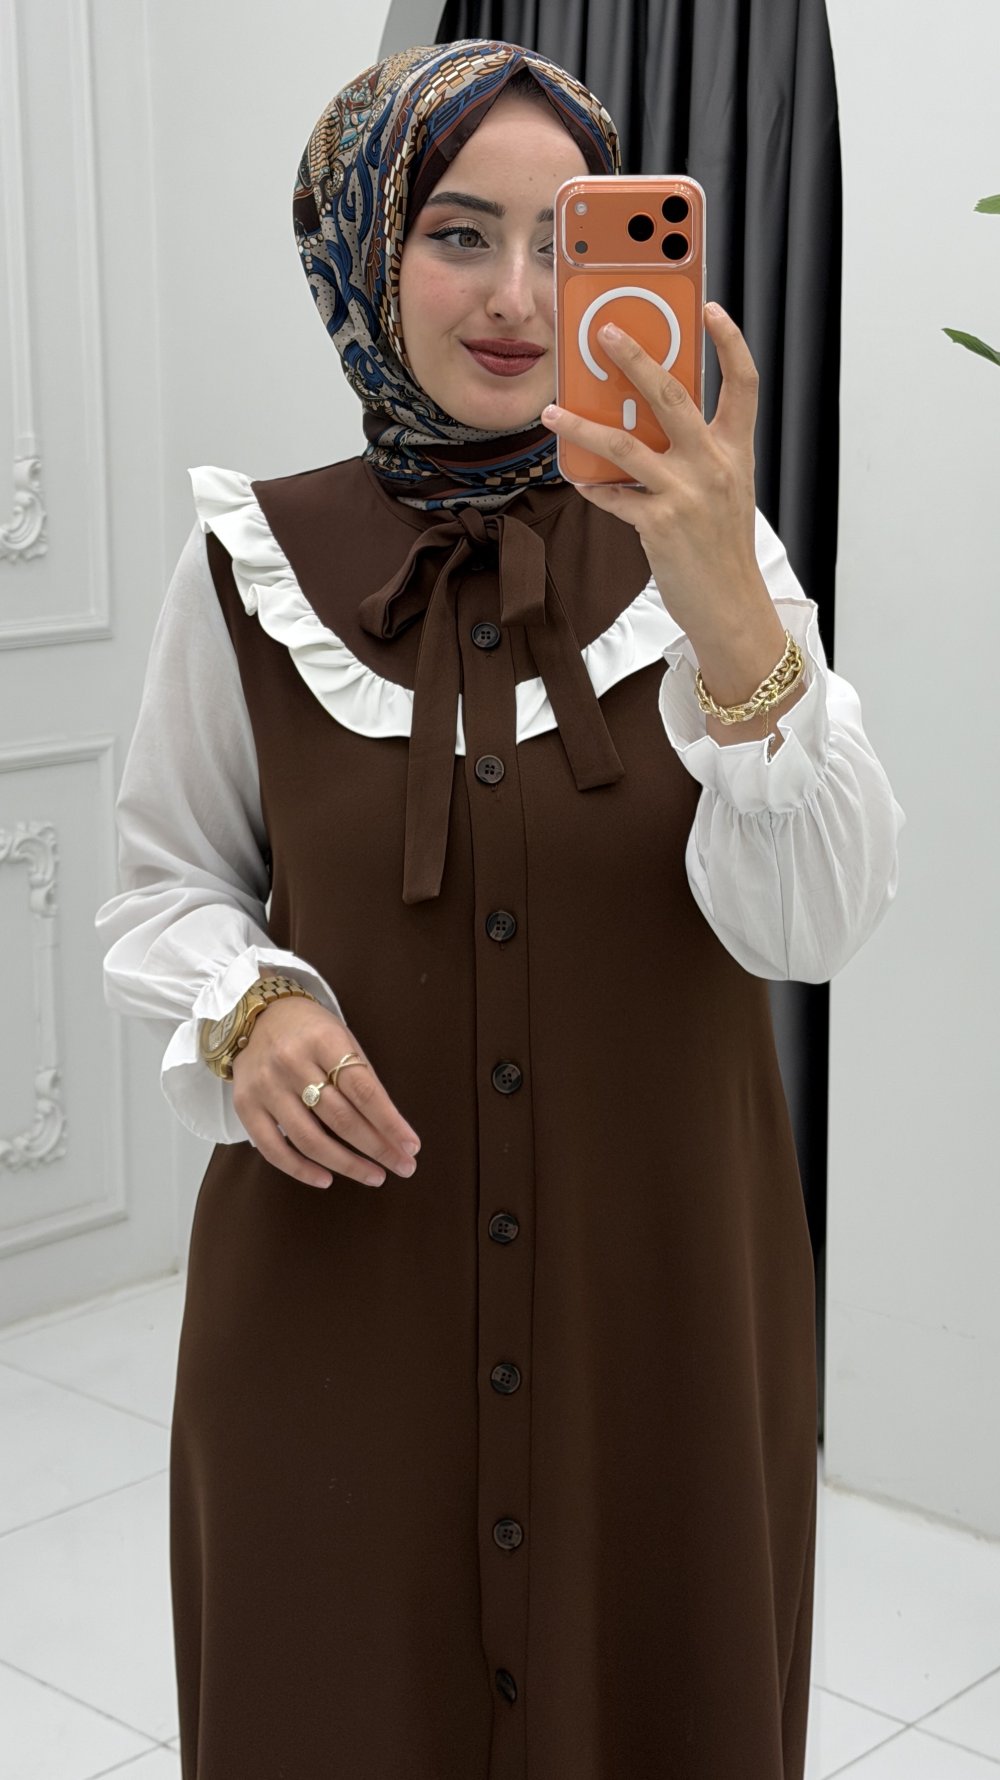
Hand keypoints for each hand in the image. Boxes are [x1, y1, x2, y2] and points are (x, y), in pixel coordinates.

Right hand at [230, 996, 420, 1190]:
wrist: (255, 1016)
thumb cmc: (310, 1031)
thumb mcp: (342, 1039)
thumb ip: (362, 1079)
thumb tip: (391, 1129)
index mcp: (324, 1040)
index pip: (363, 1090)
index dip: (390, 1122)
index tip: (411, 1146)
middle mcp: (292, 1063)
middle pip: (341, 1118)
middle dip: (377, 1148)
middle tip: (403, 1167)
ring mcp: (266, 1086)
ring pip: (310, 1139)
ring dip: (347, 1165)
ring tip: (374, 1176)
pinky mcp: (245, 1106)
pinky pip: (274, 1149)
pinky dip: (301, 1170)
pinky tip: (326, 1179)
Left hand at [541, 304, 773, 663]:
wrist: (729, 603)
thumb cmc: (721, 545)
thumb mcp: (724, 489)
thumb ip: (695, 453)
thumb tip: (647, 423)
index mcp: (735, 450)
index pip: (744, 384)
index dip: (731, 342)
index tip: (712, 309)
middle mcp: (714, 464)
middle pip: (672, 395)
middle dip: (635, 357)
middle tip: (604, 331)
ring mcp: (686, 493)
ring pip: (624, 443)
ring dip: (582, 423)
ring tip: (552, 410)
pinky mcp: (659, 523)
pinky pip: (612, 495)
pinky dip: (590, 484)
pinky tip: (573, 474)